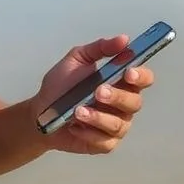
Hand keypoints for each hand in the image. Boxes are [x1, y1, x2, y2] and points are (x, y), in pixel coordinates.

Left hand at [31, 35, 154, 154]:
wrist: (40, 113)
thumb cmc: (61, 86)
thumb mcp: (76, 59)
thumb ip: (99, 49)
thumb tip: (124, 39)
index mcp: (120, 82)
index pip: (143, 79)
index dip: (141, 76)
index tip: (128, 72)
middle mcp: (123, 104)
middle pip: (135, 102)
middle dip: (118, 96)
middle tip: (98, 92)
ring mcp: (116, 125)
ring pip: (119, 123)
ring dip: (99, 117)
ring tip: (77, 111)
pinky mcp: (105, 144)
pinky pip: (105, 141)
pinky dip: (89, 133)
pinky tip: (74, 126)